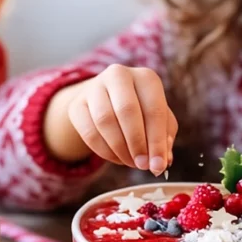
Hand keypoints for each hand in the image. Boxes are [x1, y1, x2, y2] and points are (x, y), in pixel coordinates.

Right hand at [43, 65, 177, 174]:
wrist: (107, 101)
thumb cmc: (142, 112)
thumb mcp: (159, 121)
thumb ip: (164, 138)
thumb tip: (163, 161)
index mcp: (146, 77)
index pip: (154, 109)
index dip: (157, 141)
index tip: (158, 166)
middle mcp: (119, 75)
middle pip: (127, 111)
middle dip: (137, 143)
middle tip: (143, 166)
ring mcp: (94, 87)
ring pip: (105, 121)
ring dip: (120, 149)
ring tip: (130, 162)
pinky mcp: (77, 104)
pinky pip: (89, 132)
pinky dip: (104, 151)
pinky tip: (116, 158)